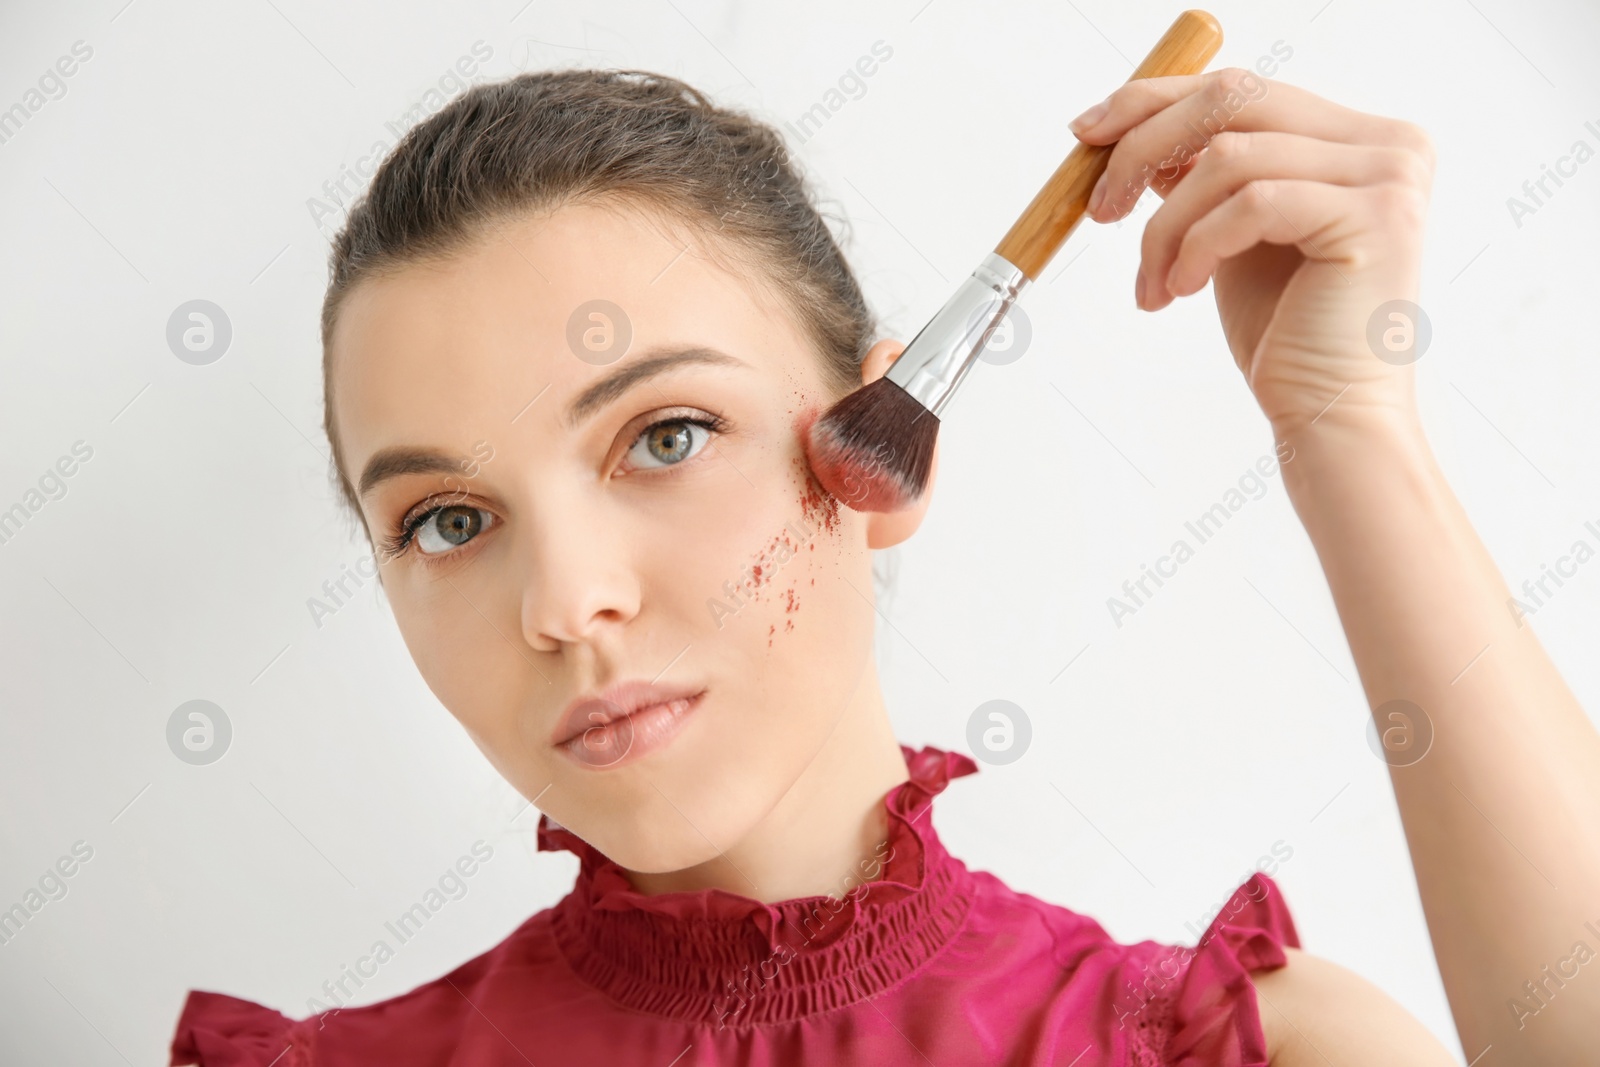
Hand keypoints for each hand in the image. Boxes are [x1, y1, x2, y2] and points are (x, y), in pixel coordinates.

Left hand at [1069, 68, 1434, 435]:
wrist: (1331, 415)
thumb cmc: (1286, 335)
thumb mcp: (1232, 236)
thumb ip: (1206, 176)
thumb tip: (1139, 131)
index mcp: (1357, 139)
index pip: (1241, 89)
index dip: (1155, 101)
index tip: (1088, 132)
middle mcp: (1387, 144)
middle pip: (1234, 100)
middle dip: (1144, 148)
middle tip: (1099, 207)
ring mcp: (1389, 177)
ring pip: (1228, 159)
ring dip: (1166, 227)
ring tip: (1153, 284)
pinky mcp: (1376, 217)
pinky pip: (1250, 203)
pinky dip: (1198, 246)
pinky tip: (1184, 290)